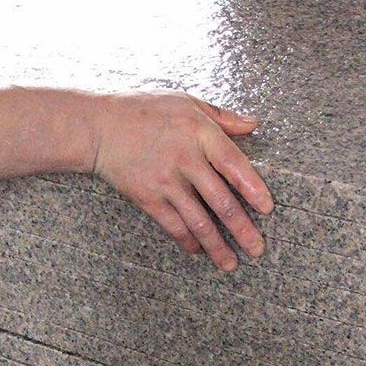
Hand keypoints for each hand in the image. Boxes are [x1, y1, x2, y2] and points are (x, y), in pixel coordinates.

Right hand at [92, 92, 273, 271]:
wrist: (98, 127)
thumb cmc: (144, 110)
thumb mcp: (185, 102)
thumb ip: (221, 116)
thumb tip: (253, 124)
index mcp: (198, 132)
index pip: (234, 164)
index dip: (253, 188)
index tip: (267, 209)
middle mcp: (184, 159)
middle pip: (221, 201)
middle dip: (242, 229)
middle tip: (258, 249)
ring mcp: (166, 182)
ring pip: (199, 221)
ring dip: (217, 246)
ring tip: (232, 264)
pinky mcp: (148, 198)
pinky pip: (173, 226)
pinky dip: (188, 241)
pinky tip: (199, 251)